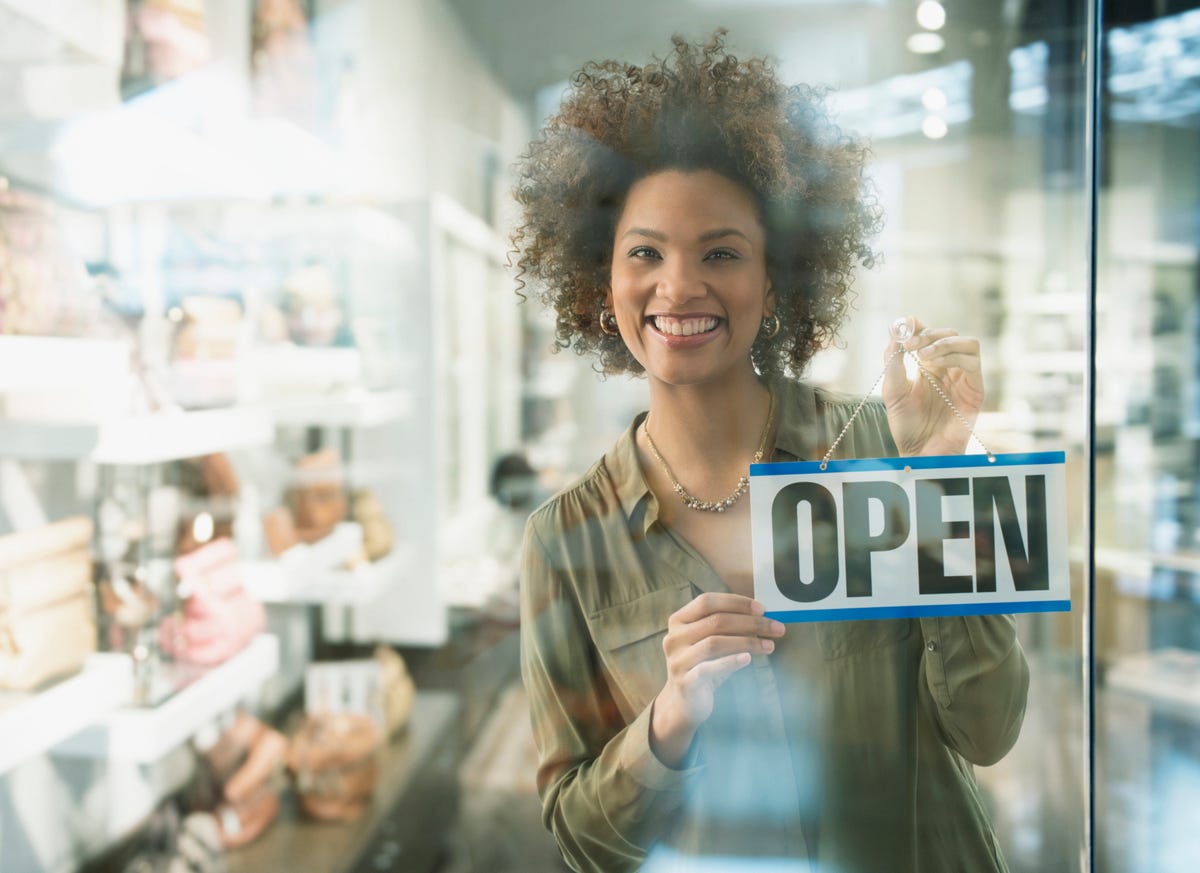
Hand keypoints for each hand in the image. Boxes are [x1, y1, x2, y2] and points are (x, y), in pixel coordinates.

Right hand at [650, 593, 784, 766]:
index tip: (762, 608)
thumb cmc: (704, 666)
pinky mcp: (685, 682)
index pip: (707, 602)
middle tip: (777, 628)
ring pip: (714, 642)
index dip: (735, 602)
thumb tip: (763, 616)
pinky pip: (708, 668)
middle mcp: (674, 638)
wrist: (685, 703)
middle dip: (751, 622)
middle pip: (715, 621)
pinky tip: (748, 659)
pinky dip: (730, 661)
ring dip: (747, 642)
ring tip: (770, 646)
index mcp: (679, 621)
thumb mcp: (714, 642)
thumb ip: (730, 628)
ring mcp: (677, 660)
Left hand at [882, 316, 983, 456]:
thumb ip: (893, 361)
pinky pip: (973, 362)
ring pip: (967, 342)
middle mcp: (948, 369)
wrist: (921, 452)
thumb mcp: (893, 391)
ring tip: (923, 354)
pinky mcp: (975, 389)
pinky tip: (935, 365)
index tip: (905, 325)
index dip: (919, 326)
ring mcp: (963, 378)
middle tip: (912, 343)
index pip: (929, 335)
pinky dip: (954, 356)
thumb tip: (894, 330)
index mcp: (928, 367)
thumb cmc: (907, 426)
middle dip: (930, 333)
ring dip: (944, 342)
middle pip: (949, 334)